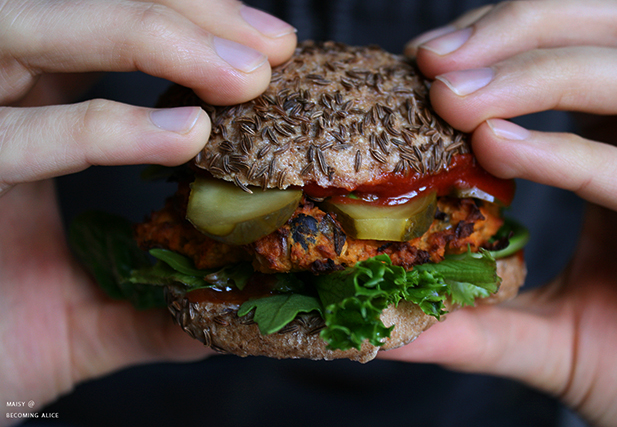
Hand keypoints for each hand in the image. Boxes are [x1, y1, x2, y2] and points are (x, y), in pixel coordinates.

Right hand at [0, 0, 295, 418]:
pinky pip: (13, 138)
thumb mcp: (92, 317)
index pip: (102, 35)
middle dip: (182, 17)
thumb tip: (240, 301)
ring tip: (241, 77)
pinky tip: (183, 137)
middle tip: (270, 48)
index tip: (266, 46)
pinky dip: (101, 129)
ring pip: (32, 35)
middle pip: (76, 12)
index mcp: (26, 117)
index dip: (185, 23)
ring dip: (147, 37)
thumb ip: (159, 299)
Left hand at [382, 2, 616, 425]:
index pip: (576, 50)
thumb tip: (384, 326)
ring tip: (452, 98)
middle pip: (616, 29)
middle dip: (518, 32)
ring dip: (538, 74)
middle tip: (433, 62)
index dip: (504, 39)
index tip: (427, 60)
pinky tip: (499, 148)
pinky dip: (572, 155)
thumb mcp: (545, 336)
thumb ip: (475, 324)